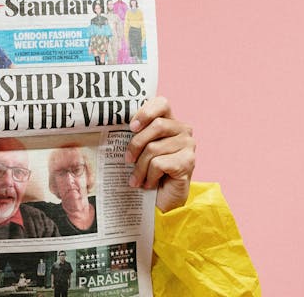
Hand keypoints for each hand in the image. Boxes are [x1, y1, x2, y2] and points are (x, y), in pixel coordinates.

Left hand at [125, 96, 195, 211]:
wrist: (162, 201)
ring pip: (154, 148)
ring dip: (140, 167)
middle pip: (156, 125)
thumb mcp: (141, 149)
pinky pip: (159, 163)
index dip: (146, 111)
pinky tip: (149, 183)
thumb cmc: (149, 172)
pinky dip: (149, 176)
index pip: (162, 103)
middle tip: (127, 159)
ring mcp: (188, 145)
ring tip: (137, 179)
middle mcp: (183, 130)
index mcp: (171, 122)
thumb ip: (137, 134)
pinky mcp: (188, 162)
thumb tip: (115, 124)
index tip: (131, 127)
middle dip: (136, 144)